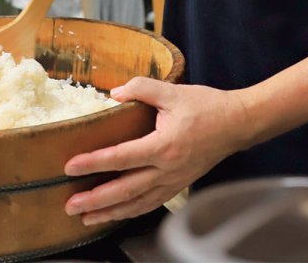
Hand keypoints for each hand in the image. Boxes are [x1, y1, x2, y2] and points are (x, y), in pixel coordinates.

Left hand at [63, 78, 252, 224]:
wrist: (237, 123)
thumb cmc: (206, 106)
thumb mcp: (172, 91)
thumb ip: (140, 88)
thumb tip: (112, 94)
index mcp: (164, 146)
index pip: (121, 157)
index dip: (94, 163)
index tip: (70, 167)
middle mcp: (168, 169)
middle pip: (125, 190)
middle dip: (96, 200)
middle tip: (69, 205)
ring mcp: (174, 181)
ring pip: (137, 203)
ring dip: (110, 212)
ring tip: (85, 218)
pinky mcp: (179, 184)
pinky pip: (151, 203)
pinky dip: (131, 211)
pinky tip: (116, 214)